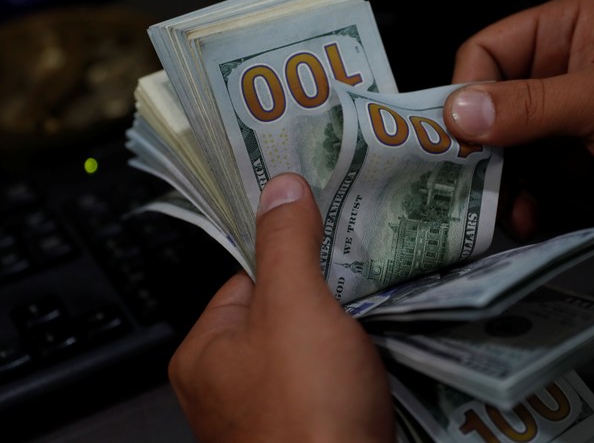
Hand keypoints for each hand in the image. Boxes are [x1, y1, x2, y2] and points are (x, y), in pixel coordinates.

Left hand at [168, 173, 394, 441]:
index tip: (331, 240)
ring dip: (345, 333)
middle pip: (283, 313)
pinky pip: (329, 383)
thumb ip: (287, 242)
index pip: (248, 279)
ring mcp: (266, 415)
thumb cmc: (307, 404)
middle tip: (363, 278)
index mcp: (205, 352)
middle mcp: (226, 387)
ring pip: (311, 349)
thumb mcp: (295, 305)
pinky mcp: (306, 432)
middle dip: (325, 297)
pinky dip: (353, 369)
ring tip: (376, 318)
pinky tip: (378, 360)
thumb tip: (280, 185)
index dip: (292, 258)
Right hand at [444, 0, 593, 237]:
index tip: (454, 135)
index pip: (486, 54)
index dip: (464, 91)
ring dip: (501, 186)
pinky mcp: (577, 172)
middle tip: (466, 184)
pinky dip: (526, 207)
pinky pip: (532, 189)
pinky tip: (530, 219)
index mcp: (563, 35)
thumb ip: (531, 107)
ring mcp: (566, 130)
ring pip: (505, 157)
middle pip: (489, 112)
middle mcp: (556, 79)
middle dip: (478, 150)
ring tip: (506, 209)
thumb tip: (458, 112)